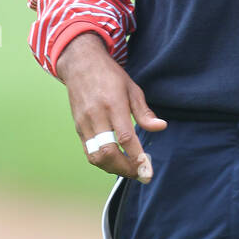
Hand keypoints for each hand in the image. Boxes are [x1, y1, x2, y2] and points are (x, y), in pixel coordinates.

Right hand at [55, 32, 166, 181]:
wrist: (80, 64)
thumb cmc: (110, 76)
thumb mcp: (132, 88)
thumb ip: (144, 112)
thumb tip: (161, 127)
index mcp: (113, 104)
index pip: (125, 137)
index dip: (136, 156)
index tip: (147, 169)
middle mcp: (96, 115)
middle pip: (108, 152)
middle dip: (126, 169)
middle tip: (141, 174)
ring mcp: (84, 123)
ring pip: (96, 156)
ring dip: (114, 169)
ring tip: (130, 171)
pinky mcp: (78, 128)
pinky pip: (89, 152)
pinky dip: (103, 162)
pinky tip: (116, 163)